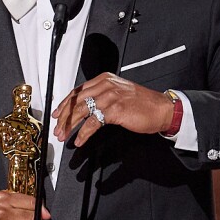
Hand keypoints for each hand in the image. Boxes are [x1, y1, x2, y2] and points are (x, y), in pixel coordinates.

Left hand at [52, 73, 173, 146]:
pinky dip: (84, 133)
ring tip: (64, 135)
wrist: (161, 108)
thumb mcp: (119, 92)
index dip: (65, 103)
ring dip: (70, 125)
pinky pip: (93, 122)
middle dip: (64, 116)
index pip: (78, 91)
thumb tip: (84, 107)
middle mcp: (106, 85)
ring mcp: (110, 96)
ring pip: (81, 111)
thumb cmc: (143, 103)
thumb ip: (102, 95)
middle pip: (76, 100)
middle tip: (57, 128)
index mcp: (104, 79)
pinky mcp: (115, 109)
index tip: (57, 114)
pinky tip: (80, 140)